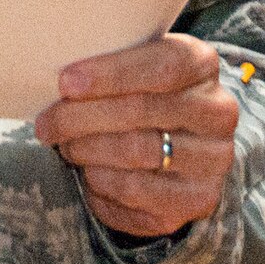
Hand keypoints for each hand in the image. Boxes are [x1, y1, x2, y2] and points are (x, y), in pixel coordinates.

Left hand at [33, 33, 238, 239]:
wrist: (181, 138)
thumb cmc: (144, 91)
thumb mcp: (135, 63)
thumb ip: (109, 64)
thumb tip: (61, 81)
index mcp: (202, 64)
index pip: (160, 67)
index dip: (110, 75)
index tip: (66, 83)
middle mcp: (217, 112)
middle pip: (141, 112)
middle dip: (83, 118)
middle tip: (48, 123)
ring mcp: (212, 159)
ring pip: (136, 154)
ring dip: (88, 151)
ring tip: (65, 146)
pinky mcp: (198, 199)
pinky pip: (138, 194)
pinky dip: (102, 184)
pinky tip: (88, 174)